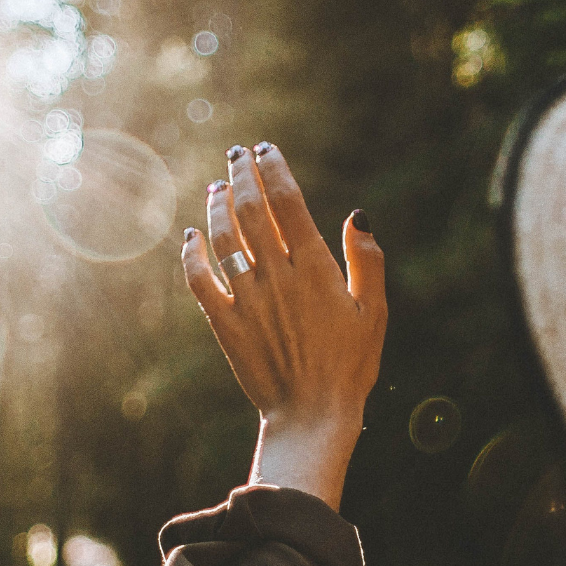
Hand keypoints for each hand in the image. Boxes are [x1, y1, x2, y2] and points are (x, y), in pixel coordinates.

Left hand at [180, 143, 386, 510]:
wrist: (312, 416)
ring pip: (223, 238)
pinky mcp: (225, 324)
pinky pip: (200, 280)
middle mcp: (277, 277)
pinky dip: (192, 253)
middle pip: (251, 210)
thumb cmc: (351, 365)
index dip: (274, 169)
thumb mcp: (374, 312)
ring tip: (217, 185)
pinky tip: (191, 235)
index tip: (265, 149)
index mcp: (316, 269)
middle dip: (241, 175)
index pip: (288, 202)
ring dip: (217, 206)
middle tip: (236, 154)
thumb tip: (358, 216)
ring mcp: (248, 299)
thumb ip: (367, 261)